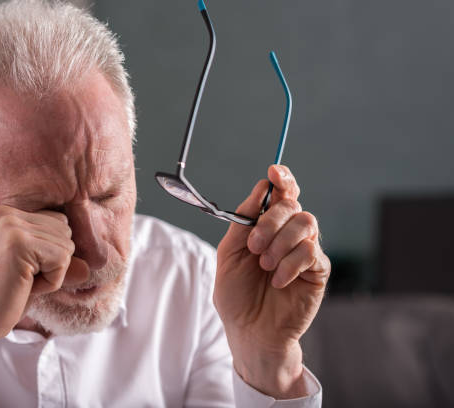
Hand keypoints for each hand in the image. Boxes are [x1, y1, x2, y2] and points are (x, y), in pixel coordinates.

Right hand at [0, 205, 89, 376]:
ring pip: (66, 247)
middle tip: (21, 279)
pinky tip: (23, 287)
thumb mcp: (34, 272)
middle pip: (65, 232)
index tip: (22, 271)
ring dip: (52, 273)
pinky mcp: (19, 244)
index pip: (58, 223)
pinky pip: (62, 260)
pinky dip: (50, 282)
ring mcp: (11, 226)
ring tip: (20, 283)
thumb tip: (91, 265)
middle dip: (53, 263)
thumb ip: (60, 261)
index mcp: (6, 214)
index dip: (50, 254)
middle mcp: (6, 213)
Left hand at [214, 165, 329, 397]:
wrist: (249, 331)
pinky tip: (279, 281)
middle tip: (254, 246)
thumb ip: (243, 221)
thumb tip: (261, 189)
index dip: (282, 178)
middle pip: (292, 204)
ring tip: (266, 266)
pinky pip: (312, 251)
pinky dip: (291, 263)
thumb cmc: (236, 294)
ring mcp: (305, 251)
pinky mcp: (318, 271)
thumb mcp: (229, 254)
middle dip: (271, 220)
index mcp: (266, 226)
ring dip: (281, 243)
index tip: (275, 171)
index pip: (280, 193)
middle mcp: (288, 234)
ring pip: (306, 223)